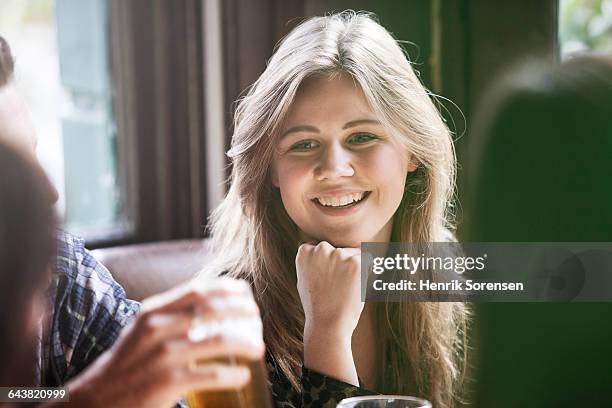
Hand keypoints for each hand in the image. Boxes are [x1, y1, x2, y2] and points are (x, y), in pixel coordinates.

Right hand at [62, 278, 263, 407]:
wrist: (95, 400)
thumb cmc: (126, 365)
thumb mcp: (142, 331)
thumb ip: (170, 317)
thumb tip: (210, 308)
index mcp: (152, 312)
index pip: (197, 290)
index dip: (226, 288)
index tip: (245, 292)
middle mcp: (157, 328)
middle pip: (213, 310)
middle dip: (242, 311)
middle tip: (257, 319)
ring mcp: (163, 355)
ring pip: (219, 340)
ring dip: (246, 343)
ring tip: (258, 349)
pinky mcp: (168, 383)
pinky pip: (212, 374)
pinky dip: (234, 374)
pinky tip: (243, 375)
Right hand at [296, 241, 365, 385]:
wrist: (327, 325)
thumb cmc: (316, 305)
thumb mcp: (304, 279)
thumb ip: (311, 261)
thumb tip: (318, 247)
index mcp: (304, 252)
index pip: (319, 247)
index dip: (325, 263)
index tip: (325, 278)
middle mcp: (320, 249)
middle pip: (338, 249)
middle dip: (340, 263)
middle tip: (336, 286)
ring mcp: (339, 255)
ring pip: (353, 254)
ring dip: (353, 268)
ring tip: (344, 289)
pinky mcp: (356, 263)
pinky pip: (367, 261)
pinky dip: (366, 273)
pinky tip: (355, 287)